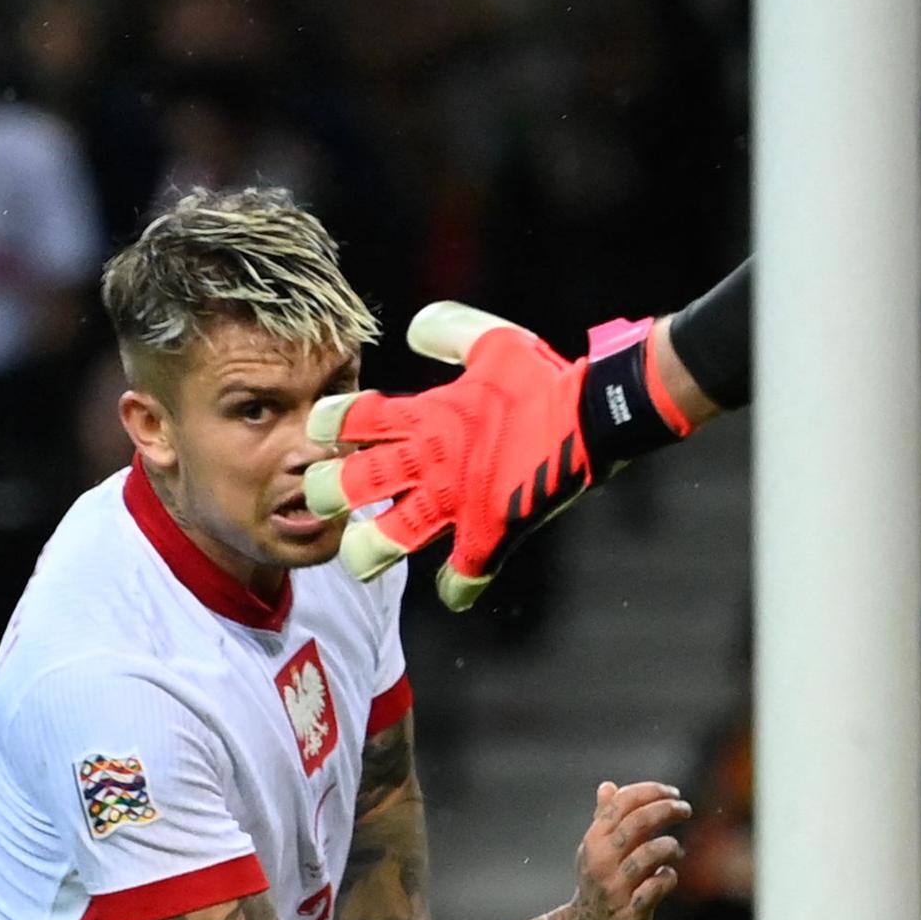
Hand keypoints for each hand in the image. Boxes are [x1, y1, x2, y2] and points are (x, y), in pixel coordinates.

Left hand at [305, 303, 687, 609]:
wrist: (596, 414)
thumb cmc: (545, 379)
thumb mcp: (495, 342)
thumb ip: (451, 330)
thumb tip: (414, 330)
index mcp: (426, 417)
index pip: (350, 418)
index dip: (327, 424)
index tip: (324, 430)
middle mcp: (431, 462)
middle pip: (347, 485)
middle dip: (325, 493)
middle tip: (326, 496)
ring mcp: (458, 502)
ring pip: (386, 542)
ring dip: (367, 552)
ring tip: (364, 554)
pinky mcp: (491, 533)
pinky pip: (462, 576)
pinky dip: (457, 588)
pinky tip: (454, 589)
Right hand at [562, 779, 691, 919]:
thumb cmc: (596, 885)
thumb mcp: (594, 851)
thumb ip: (604, 819)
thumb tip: (608, 786)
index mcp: (594, 841)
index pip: (622, 802)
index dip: (651, 791)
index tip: (672, 792)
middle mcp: (602, 861)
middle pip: (638, 822)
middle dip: (667, 810)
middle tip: (685, 809)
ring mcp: (615, 887)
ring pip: (649, 853)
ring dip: (670, 846)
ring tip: (675, 849)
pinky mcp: (630, 912)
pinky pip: (656, 887)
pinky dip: (668, 877)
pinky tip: (667, 876)